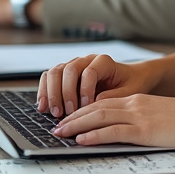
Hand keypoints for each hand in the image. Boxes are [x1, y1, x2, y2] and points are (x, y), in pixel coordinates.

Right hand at [37, 55, 159, 118]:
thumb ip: (115, 96)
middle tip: (65, 114)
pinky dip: (43, 91)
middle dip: (65, 93)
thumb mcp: (131, 91)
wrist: (129, 77)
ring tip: (55, 113)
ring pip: (54, 72)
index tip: (86, 106)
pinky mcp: (64, 74)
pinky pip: (48, 77)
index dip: (85, 90)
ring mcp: (73, 65)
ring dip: (51, 93)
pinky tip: (43, 107)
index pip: (89, 72)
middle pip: (68, 70)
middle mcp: (86, 60)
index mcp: (103, 61)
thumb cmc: (131, 84)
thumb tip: (94, 102)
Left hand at [52, 94, 174, 149]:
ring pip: (99, 117)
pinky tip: (82, 140)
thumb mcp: (161, 115)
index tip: (68, 119)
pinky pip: (113, 131)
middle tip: (56, 126)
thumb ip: (143, 119)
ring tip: (61, 132)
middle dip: (73, 117)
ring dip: (76, 125)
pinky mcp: (145, 130)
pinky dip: (94, 135)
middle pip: (95, 107)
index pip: (103, 103)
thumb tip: (128, 131)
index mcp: (138, 100)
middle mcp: (134, 104)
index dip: (82, 111)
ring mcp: (139, 116)